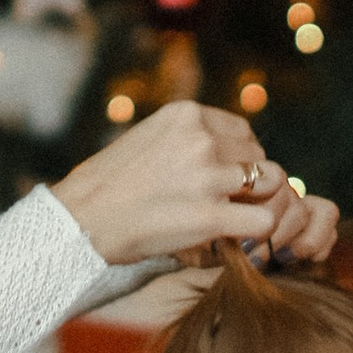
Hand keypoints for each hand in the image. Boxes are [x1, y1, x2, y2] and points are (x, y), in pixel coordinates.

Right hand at [52, 101, 339, 272]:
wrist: (81, 218)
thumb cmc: (110, 183)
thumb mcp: (149, 137)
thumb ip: (187, 137)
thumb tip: (223, 149)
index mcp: (186, 114)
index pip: (243, 130)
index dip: (239, 157)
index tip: (225, 177)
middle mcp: (201, 139)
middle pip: (258, 155)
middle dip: (250, 179)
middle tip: (231, 202)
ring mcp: (207, 176)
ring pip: (271, 181)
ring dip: (259, 202)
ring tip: (238, 217)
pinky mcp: (209, 216)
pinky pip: (263, 221)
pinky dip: (259, 232)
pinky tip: (241, 237)